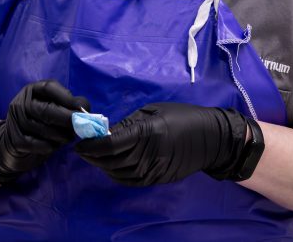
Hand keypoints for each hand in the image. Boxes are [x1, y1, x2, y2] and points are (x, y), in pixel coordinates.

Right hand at [0, 80, 87, 184]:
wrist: (14, 144)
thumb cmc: (40, 123)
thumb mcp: (53, 108)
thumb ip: (70, 105)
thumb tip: (84, 108)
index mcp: (31, 91)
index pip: (48, 88)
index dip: (67, 97)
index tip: (81, 109)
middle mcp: (21, 103)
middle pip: (45, 109)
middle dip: (66, 119)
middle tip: (81, 127)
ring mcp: (15, 121)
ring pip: (43, 128)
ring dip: (61, 135)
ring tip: (68, 138)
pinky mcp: (15, 140)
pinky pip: (37, 144)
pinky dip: (50, 146)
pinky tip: (53, 146)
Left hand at [74, 102, 255, 185]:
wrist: (212, 140)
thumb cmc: (182, 116)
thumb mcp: (153, 111)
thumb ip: (129, 123)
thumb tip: (106, 131)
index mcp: (147, 133)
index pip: (111, 143)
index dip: (92, 145)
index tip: (79, 142)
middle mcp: (149, 155)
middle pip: (111, 160)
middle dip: (93, 155)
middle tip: (83, 148)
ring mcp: (154, 170)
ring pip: (118, 173)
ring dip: (102, 166)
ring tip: (93, 156)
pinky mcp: (158, 179)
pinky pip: (130, 181)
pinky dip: (115, 175)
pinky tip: (110, 166)